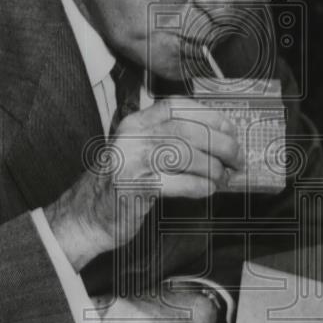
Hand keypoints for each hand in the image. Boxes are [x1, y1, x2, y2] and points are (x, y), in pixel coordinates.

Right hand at [44, 97, 238, 269]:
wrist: (86, 216)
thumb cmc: (119, 185)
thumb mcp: (138, 152)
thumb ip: (167, 140)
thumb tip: (216, 141)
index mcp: (135, 123)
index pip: (177, 106)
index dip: (209, 115)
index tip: (229, 129)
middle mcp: (133, 136)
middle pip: (188, 130)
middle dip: (221, 144)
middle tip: (236, 158)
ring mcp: (133, 161)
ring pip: (187, 155)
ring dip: (213, 168)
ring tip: (223, 177)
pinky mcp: (136, 187)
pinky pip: (180, 182)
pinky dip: (201, 186)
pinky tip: (208, 190)